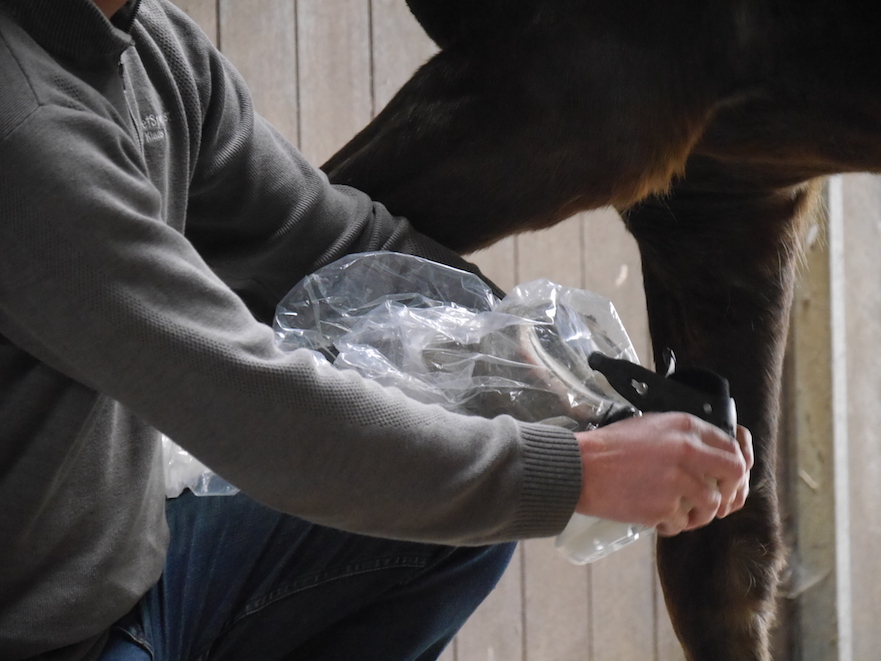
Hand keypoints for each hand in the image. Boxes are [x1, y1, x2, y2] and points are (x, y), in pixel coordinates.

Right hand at [574, 412, 752, 536]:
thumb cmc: (609, 447)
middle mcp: (688, 451)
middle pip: (734, 473)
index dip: (734, 466)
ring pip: (711, 504)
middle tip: (717, 501)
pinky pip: (682, 523)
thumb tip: (708, 457)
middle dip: (729, 491)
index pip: (731, 446)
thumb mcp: (650, 426)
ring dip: (699, 514)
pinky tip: (656, 518)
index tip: (726, 479)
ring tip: (680, 514)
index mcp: (685, 427)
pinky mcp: (665, 507)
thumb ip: (682, 437)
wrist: (580, 467)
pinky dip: (671, 525)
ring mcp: (678, 480)